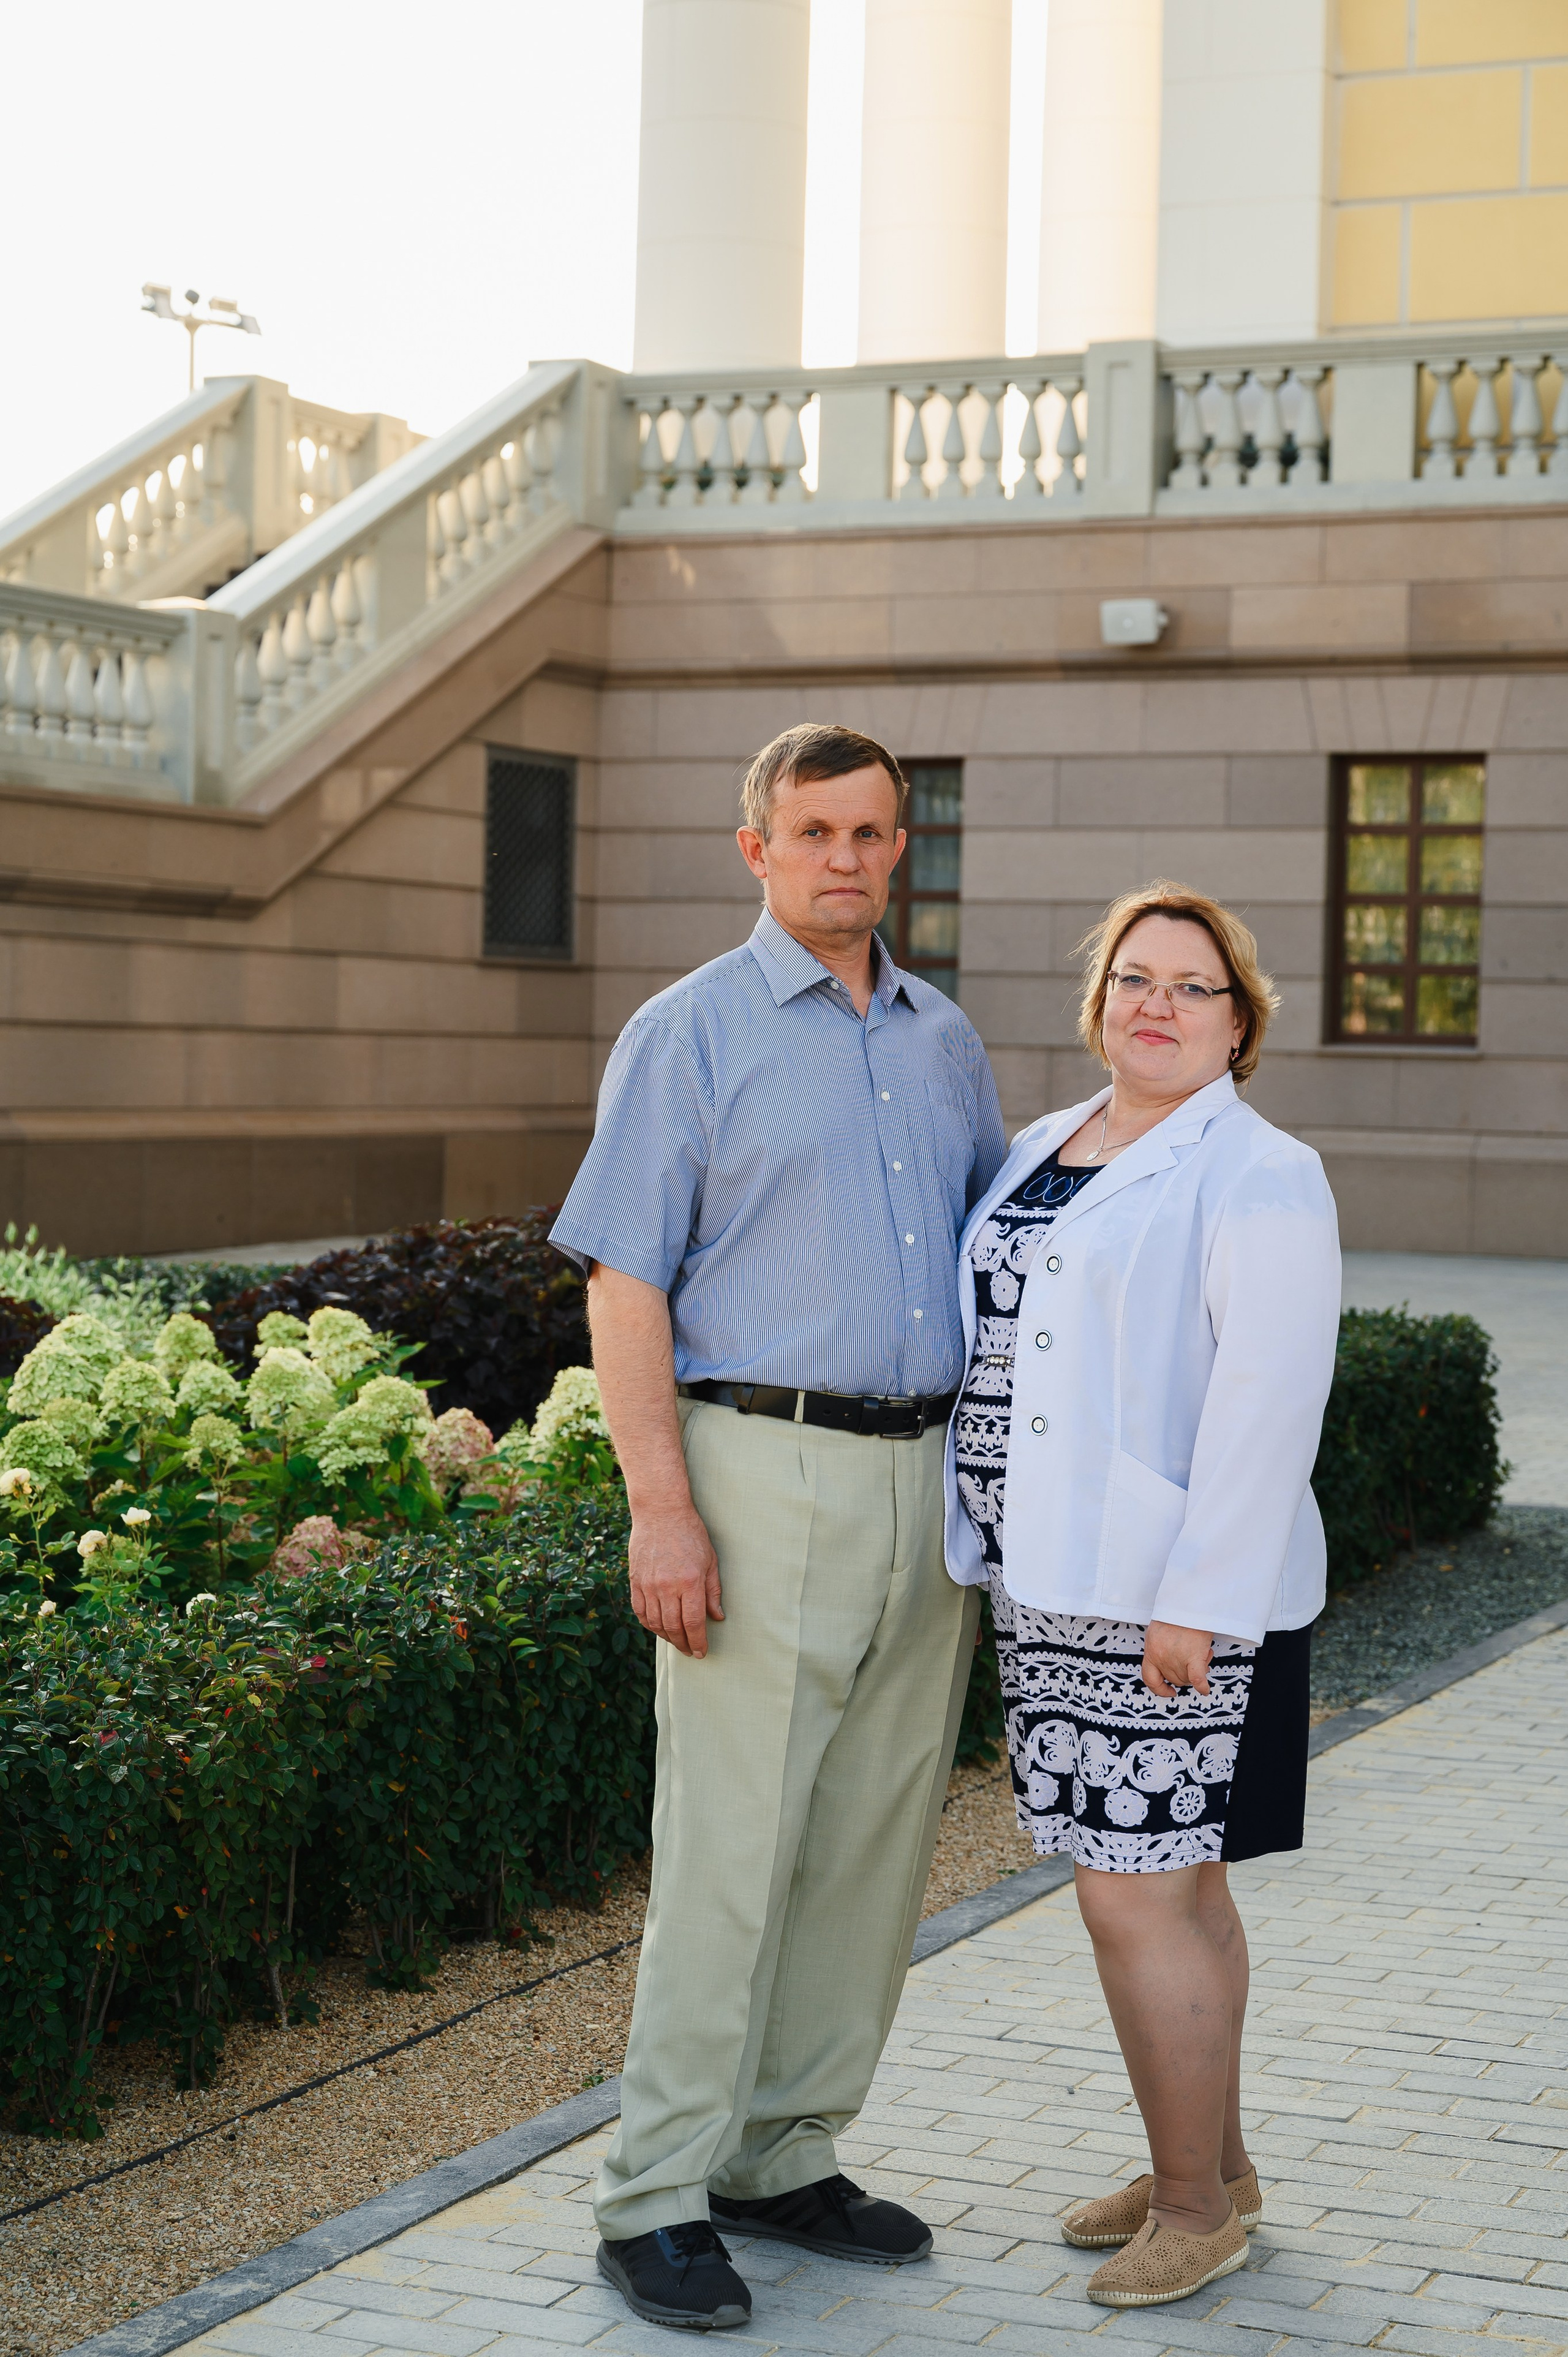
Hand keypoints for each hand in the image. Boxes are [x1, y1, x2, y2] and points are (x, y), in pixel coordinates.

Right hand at [628, 1504, 723, 1657]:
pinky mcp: (636, 1581)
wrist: (660, 1512)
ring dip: (667, 1637)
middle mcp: (667, 1586)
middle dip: (684, 1644)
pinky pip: (640, 1611)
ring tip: (676, 1641)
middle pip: (674, 1627)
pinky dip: (649, 1624)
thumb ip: (713, 1591)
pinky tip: (658, 1627)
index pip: (694, 1623)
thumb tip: (717, 1617)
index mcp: (690, 1582)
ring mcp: (649, 1584)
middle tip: (690, 1651)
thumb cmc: (691, 1533)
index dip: (698, 1641)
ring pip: (656, 1623)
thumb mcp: (710, 1560)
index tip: (701, 1652)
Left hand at [1142, 1620, 1213, 1697]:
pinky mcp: (1193, 1656)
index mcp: (1150, 1650)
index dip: (1159, 1689)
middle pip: (1174, 1679)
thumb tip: (1169, 1662)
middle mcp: (1160, 1657)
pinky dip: (1202, 1685)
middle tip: (1194, 1660)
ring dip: (1197, 1670)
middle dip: (1185, 1673)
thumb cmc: (1176, 1613)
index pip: (1150, 1678)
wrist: (1188, 1602)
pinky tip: (1205, 1690)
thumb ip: (1159, 1649)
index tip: (1169, 1690)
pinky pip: (1197, 1678)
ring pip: (1187, 1678)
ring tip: (1202, 1653)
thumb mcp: (1157, 1632)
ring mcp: (1176, 1658)